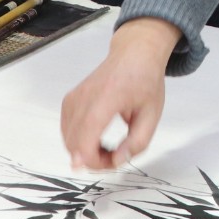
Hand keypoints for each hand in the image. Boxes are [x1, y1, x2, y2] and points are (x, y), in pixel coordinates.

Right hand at [60, 19, 180, 170]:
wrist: (133, 55)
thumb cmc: (145, 81)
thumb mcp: (152, 115)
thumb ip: (137, 142)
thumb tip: (117, 161)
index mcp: (108, 98)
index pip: (86, 137)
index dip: (93, 160)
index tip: (111, 163)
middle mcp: (85, 97)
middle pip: (73, 142)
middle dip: (92, 160)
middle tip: (114, 157)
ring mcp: (74, 97)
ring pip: (67, 138)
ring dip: (84, 151)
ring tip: (107, 147)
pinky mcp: (69, 99)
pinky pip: (66, 129)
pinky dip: (77, 140)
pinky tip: (95, 138)